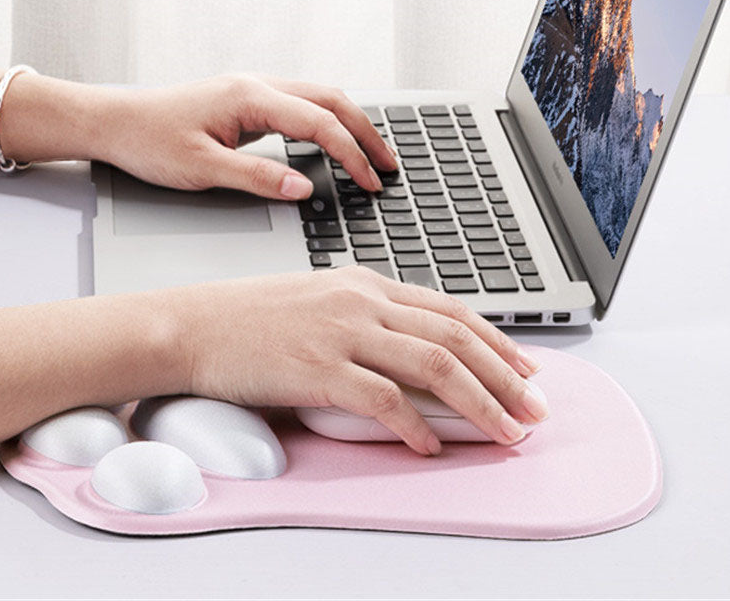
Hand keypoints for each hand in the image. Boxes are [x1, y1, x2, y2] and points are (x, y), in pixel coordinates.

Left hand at [91, 74, 396, 198]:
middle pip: (330, 100)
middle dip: (365, 131)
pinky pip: (299, 105)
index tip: (370, 183)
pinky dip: (325, 122)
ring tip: (370, 155)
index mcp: (250, 98)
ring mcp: (252, 89)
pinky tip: (330, 143)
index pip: (320, 123)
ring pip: (317, 98)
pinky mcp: (246, 100)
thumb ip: (257, 178)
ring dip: (348, 123)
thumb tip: (304, 187)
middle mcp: (256, 85)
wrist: (114, 122)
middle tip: (389, 166)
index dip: (351, 155)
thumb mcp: (201, 169)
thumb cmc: (149, 142)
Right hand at [161, 266, 547, 454]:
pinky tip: (432, 447)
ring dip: (481, 403)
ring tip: (506, 431)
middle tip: (536, 408)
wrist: (193, 325)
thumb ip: (364, 316)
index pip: (449, 309)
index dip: (496, 341)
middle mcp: (361, 302)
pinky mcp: (319, 369)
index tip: (525, 369)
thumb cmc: (248, 317)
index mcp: (364, 283)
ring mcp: (341, 333)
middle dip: (506, 375)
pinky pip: (385, 401)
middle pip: (455, 336)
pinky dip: (417, 427)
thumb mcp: (316, 299)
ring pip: (434, 365)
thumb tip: (409, 350)